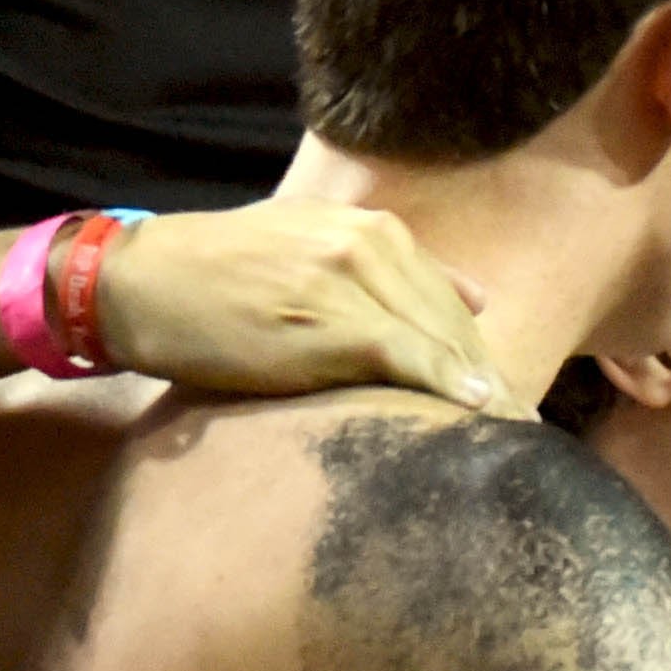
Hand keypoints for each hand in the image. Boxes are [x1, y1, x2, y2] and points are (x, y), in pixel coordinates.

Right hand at [92, 204, 500, 407]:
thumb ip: (394, 271)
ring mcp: (348, 278)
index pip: (450, 302)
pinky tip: (474, 409)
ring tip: (517, 440)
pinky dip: (442, 382)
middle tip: (530, 433)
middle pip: (454, 323)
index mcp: (373, 230)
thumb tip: (480, 296)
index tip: (513, 405)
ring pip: (438, 339)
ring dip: (482, 391)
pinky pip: (402, 354)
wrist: (140, 281)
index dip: (481, 356)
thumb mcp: (312, 248)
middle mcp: (370, 245)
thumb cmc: (220, 277)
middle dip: (492, 378)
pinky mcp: (325, 317)